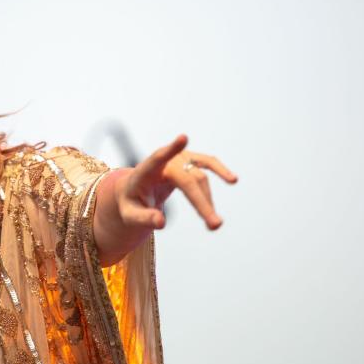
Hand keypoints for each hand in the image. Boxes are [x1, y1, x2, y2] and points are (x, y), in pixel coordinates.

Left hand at [118, 134, 236, 230]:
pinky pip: (208, 164)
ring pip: (199, 178)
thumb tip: (161, 222)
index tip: (183, 138)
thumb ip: (144, 218)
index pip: (157, 158)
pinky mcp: (189, 161)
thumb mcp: (130, 215)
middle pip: (188, 180)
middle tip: (215, 226)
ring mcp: (178, 159)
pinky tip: (232, 179)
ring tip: (214, 225)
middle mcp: (164, 162)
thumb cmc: (131, 203)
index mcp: (145, 172)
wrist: (135, 190)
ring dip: (208, 201)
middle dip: (202, 203)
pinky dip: (220, 171)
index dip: (171, 150)